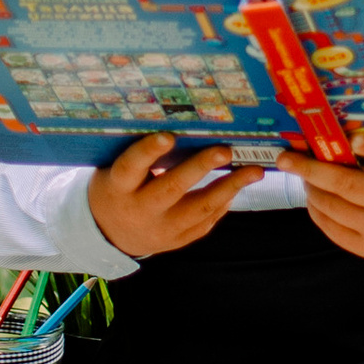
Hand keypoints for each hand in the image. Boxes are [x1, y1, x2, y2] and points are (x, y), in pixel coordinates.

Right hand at [87, 134, 265, 258]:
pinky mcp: (176, 240)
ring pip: (198, 209)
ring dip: (228, 188)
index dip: (148, 152)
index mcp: (118, 187)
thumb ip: (138, 153)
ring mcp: (160, 229)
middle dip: (200, 168)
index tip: (169, 136)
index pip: (131, 167)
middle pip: (171, 188)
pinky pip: (205, 222)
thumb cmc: (117, 187)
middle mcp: (139, 210)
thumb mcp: (114, 169)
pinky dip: (223, 202)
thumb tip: (178, 123)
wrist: (110, 232)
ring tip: (254, 172)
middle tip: (225, 151)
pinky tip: (238, 186)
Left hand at [282, 126, 363, 268]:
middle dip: (312, 170)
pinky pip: (330, 227)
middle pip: (349, 185)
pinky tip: (314, 197)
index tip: (353, 139)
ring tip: (304, 177)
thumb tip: (329, 134)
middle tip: (286, 159)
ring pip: (333, 207)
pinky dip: (316, 209)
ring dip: (311, 189)